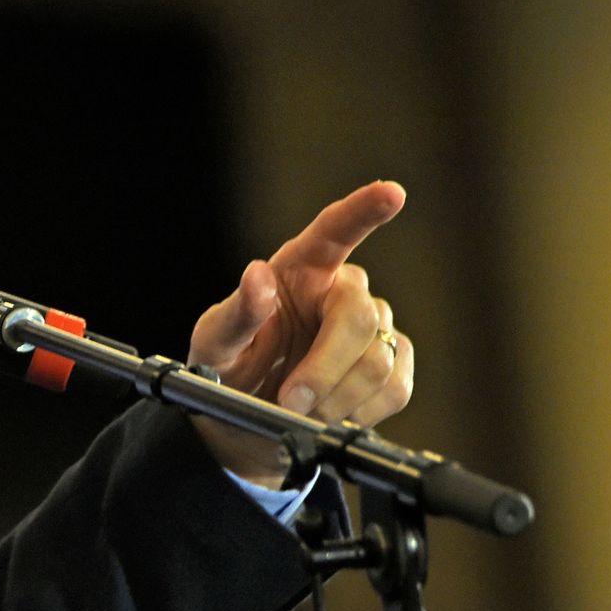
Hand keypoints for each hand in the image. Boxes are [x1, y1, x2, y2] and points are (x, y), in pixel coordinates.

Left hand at [186, 181, 414, 487]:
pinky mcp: (393, 363)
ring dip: (337, 398)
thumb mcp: (215, 342)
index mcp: (299, 269)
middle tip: (291, 401)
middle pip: (358, 316)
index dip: (363, 210)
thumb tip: (257, 275)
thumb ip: (237, 313)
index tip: (391, 193)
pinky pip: (395, 389)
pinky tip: (331, 414)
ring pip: (379, 360)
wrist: (247, 417)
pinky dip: (359, 412)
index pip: (334, 231)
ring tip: (301, 410)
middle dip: (324, 368)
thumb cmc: (228, 367)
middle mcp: (342, 290)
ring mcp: (373, 326)